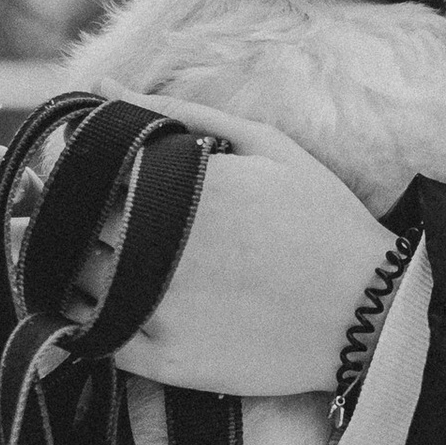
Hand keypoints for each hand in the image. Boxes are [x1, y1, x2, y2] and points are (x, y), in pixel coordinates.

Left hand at [93, 94, 395, 396]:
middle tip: (122, 229)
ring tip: (129, 267)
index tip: (108, 186)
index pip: (89, 174)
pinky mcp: (164, 360)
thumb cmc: (323, 220)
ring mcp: (156, 307)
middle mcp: (157, 246)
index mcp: (177, 187)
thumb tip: (102, 84)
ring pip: (76, 283)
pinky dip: (95, 321)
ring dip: (82, 271)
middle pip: (76, 227)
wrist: (369, 311)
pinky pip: (96, 339)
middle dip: (81, 222)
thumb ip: (180, 112)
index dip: (86, 178)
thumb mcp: (266, 145)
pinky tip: (129, 307)